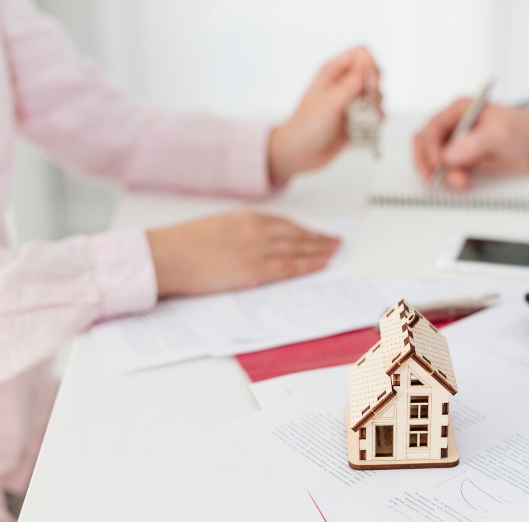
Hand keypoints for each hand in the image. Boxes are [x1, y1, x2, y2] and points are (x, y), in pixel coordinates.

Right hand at [146, 209, 339, 296]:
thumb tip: (254, 242)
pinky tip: (322, 264)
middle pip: (297, 234)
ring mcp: (257, 249)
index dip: (304, 229)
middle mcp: (256, 229)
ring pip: (299, 249)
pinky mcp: (254, 270)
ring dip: (320, 250)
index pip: (284, 223)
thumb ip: (239, 231)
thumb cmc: (182, 244)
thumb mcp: (216, 227)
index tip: (317, 232)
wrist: (165, 256)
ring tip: (335, 252)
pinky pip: (290, 267)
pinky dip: (309, 265)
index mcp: (245, 217)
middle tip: (336, 241)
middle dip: (319, 238)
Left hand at [268, 46, 381, 182]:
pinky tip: (364, 129)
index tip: (371, 86)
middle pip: (373, 74)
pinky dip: (375, 121)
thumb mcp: (329, 104)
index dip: (370, 66)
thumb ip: (350, 86)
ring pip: (377, 95)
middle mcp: (343, 83)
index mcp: (332, 72)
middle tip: (366, 107)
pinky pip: (376, 114)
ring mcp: (350, 101)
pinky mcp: (356, 118)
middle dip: (375, 91)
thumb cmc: (306, 127)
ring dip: (375, 108)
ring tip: (362, 121)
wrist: (300, 153)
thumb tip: (366, 69)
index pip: (361, 54)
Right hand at [413, 100, 528, 190]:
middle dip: (429, 162)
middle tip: (438, 177)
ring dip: (438, 173)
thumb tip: (449, 155)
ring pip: (430, 159)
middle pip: (423, 143)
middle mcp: (451, 125)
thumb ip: (474, 143)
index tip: (439, 163)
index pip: (433, 127)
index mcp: (459, 110)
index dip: (431, 147)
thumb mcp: (500, 134)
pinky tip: (461, 182)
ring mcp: (453, 143)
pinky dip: (447, 179)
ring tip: (459, 181)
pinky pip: (442, 170)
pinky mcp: (457, 159)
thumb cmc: (518, 130)